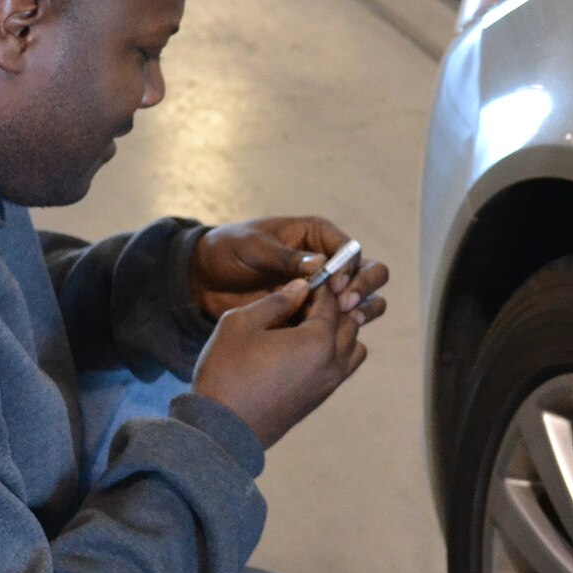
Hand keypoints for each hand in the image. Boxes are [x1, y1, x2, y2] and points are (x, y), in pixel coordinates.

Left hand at [191, 216, 390, 327]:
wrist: (205, 280)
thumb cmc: (228, 251)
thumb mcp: (252, 247)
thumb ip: (284, 257)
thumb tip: (319, 264)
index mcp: (315, 235)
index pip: (349, 248)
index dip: (349, 266)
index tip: (337, 284)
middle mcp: (327, 261)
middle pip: (368, 271)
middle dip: (363, 286)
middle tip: (346, 303)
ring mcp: (323, 290)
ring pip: (363, 298)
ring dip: (363, 309)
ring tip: (347, 320)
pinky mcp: (314, 314)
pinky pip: (340, 322)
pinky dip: (344, 328)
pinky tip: (333, 336)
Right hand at [191, 279, 369, 448]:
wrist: (223, 430)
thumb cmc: (227, 373)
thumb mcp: (240, 324)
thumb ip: (276, 301)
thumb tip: (302, 287)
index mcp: (318, 341)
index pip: (331, 300)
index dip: (317, 284)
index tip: (302, 279)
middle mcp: (333, 362)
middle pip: (350, 321)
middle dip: (332, 306)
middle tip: (303, 300)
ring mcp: (330, 384)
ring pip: (353, 346)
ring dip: (338, 331)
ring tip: (306, 325)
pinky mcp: (320, 398)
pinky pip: (342, 367)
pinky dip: (333, 352)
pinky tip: (302, 348)